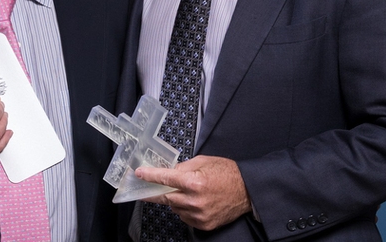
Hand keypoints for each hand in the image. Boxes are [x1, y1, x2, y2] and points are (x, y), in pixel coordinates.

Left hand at [136, 155, 251, 230]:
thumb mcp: (204, 161)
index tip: (139, 174)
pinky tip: (194, 202)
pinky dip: (184, 210)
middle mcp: (194, 200)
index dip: (150, 176)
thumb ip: (183, 167)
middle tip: (150, 188)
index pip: (165, 178)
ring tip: (188, 192)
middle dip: (159, 191)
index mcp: (194, 182)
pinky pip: (185, 217)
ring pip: (174, 208)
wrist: (247, 191)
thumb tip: (168, 173)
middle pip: (166, 197)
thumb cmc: (227, 173)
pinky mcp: (203, 224)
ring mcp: (199, 215)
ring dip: (175, 200)